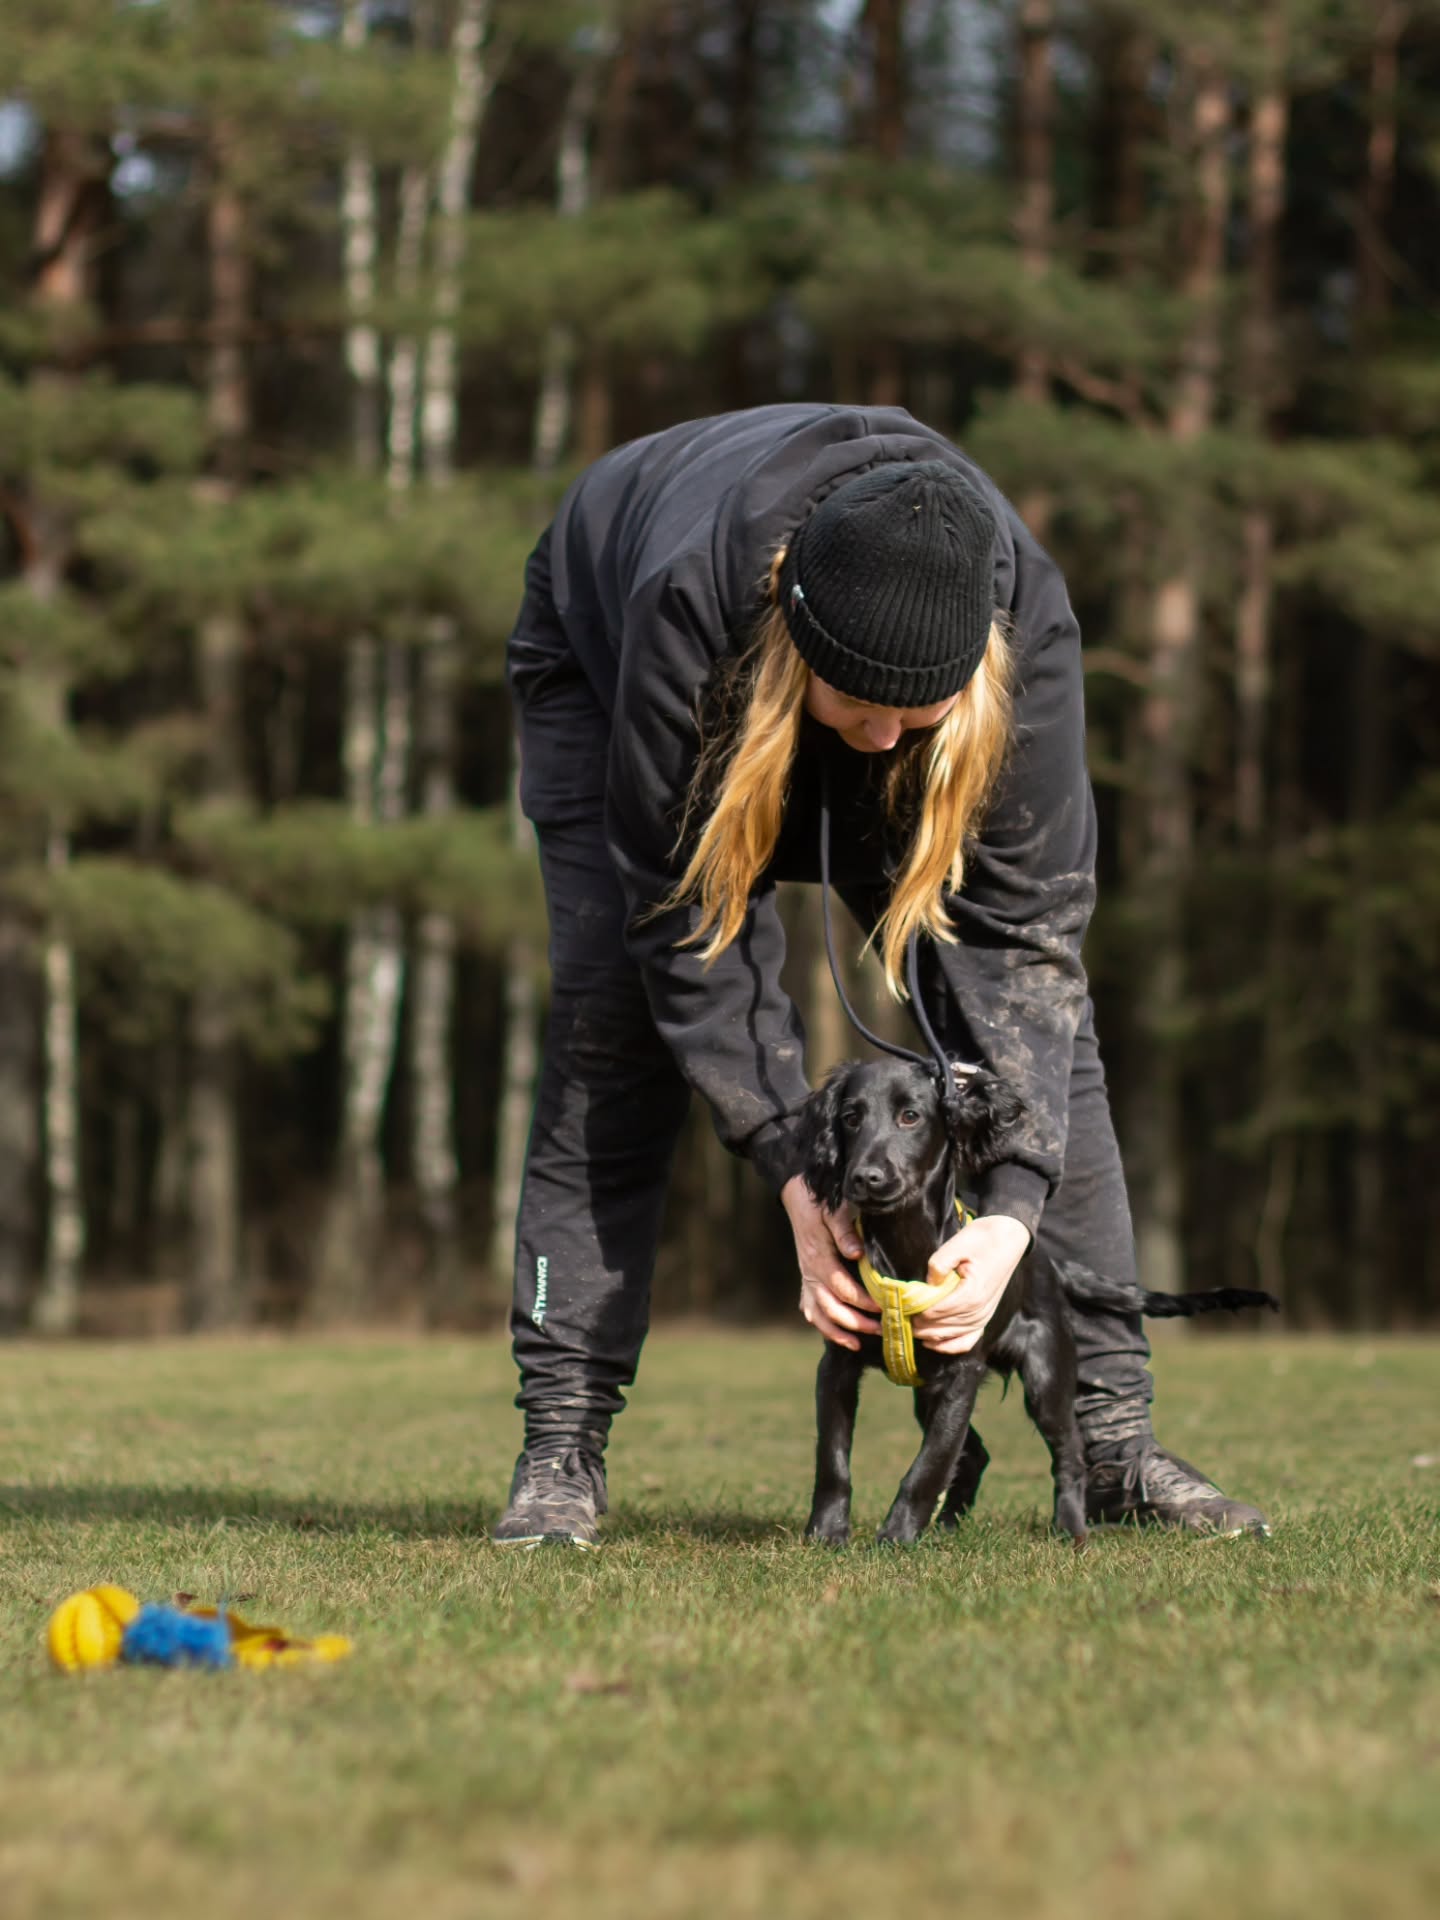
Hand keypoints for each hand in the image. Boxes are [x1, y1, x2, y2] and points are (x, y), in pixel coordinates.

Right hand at [781, 1174, 880, 1350]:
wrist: (798, 1197)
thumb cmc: (821, 1203)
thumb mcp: (833, 1210)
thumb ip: (844, 1231)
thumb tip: (856, 1253)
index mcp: (818, 1257)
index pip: (841, 1287)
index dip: (862, 1301)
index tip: (884, 1306)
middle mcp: (809, 1272)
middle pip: (830, 1307)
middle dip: (855, 1322)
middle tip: (882, 1329)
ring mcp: (806, 1277)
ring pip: (817, 1314)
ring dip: (836, 1332)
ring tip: (858, 1344)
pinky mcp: (806, 1279)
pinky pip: (809, 1309)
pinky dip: (822, 1325)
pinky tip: (839, 1335)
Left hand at [911, 1214, 1030, 1355]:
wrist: (1009, 1240)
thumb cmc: (982, 1240)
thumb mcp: (957, 1244)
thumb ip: (938, 1265)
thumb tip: (927, 1284)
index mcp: (971, 1294)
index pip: (935, 1312)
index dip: (914, 1311)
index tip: (898, 1306)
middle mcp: (979, 1312)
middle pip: (940, 1327)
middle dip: (917, 1324)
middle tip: (898, 1316)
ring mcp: (984, 1317)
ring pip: (950, 1336)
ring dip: (928, 1335)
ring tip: (910, 1326)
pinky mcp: (985, 1318)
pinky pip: (967, 1341)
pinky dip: (949, 1346)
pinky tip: (932, 1343)